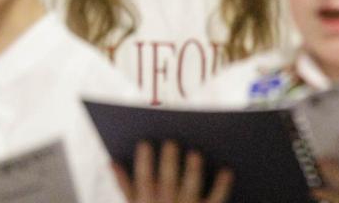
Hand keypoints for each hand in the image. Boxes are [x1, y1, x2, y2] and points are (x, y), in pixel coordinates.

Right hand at [113, 140, 232, 202]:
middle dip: (168, 163)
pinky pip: (215, 199)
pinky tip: (226, 169)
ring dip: (192, 173)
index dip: (143, 163)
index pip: (143, 181)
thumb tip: (112, 161)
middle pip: (167, 183)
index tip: (145, 142)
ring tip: (195, 152)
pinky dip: (221, 186)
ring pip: (190, 190)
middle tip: (171, 142)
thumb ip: (125, 185)